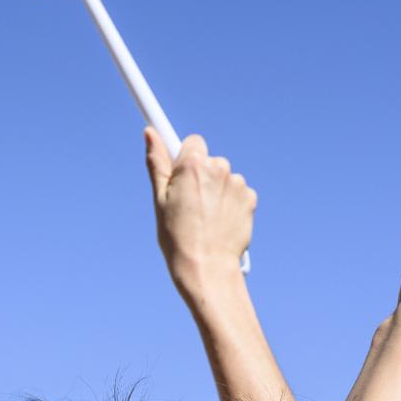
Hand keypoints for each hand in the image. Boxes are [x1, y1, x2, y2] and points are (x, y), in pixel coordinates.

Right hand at [146, 131, 255, 303]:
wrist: (207, 268)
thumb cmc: (177, 237)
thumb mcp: (159, 200)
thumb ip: (157, 163)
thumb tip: (150, 133)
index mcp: (193, 165)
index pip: (193, 142)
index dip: (185, 160)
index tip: (181, 174)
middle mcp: (218, 168)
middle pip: (209, 161)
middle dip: (201, 177)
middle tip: (190, 205)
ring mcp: (237, 183)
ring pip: (224, 178)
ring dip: (217, 191)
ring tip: (206, 218)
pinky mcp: (250, 198)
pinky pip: (238, 192)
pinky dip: (230, 203)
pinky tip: (220, 222)